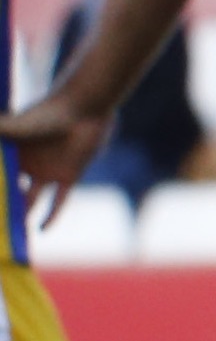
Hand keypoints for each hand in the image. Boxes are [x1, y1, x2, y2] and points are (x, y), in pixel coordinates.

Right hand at [0, 101, 107, 235]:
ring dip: (22, 214)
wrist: (83, 109)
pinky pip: (59, 202)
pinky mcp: (69, 176)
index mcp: (11, 152)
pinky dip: (51, 216)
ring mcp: (47, 172)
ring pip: (30, 200)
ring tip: (11, 232)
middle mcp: (27, 164)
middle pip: (8, 191)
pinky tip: (42, 229)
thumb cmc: (47, 112)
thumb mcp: (15, 125)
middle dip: (1, 206)